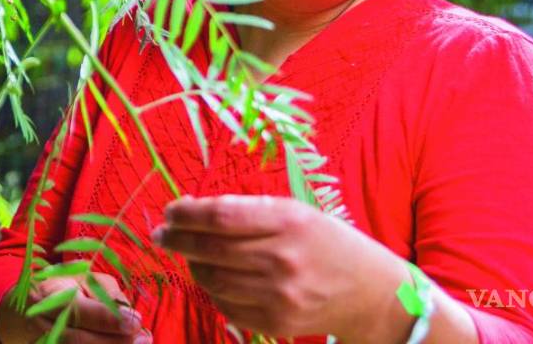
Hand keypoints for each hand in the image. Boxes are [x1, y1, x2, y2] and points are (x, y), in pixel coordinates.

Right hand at [0, 271, 150, 343]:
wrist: (30, 306)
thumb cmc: (67, 286)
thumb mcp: (87, 278)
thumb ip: (107, 295)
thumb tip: (131, 317)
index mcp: (50, 292)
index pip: (77, 308)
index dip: (106, 318)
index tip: (134, 321)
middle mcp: (42, 321)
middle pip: (78, 339)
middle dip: (115, 341)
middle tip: (144, 339)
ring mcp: (44, 341)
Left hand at [152, 194, 411, 340]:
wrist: (370, 292)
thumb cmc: (327, 242)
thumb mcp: (296, 212)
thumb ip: (249, 210)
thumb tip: (194, 211)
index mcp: (288, 221)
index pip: (221, 215)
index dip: (188, 213)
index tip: (170, 211)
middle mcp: (281, 258)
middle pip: (211, 249)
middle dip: (178, 239)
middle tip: (162, 234)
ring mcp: (278, 295)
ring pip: (213, 280)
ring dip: (193, 265)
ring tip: (190, 255)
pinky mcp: (275, 322)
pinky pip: (226, 306)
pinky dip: (213, 291)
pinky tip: (215, 278)